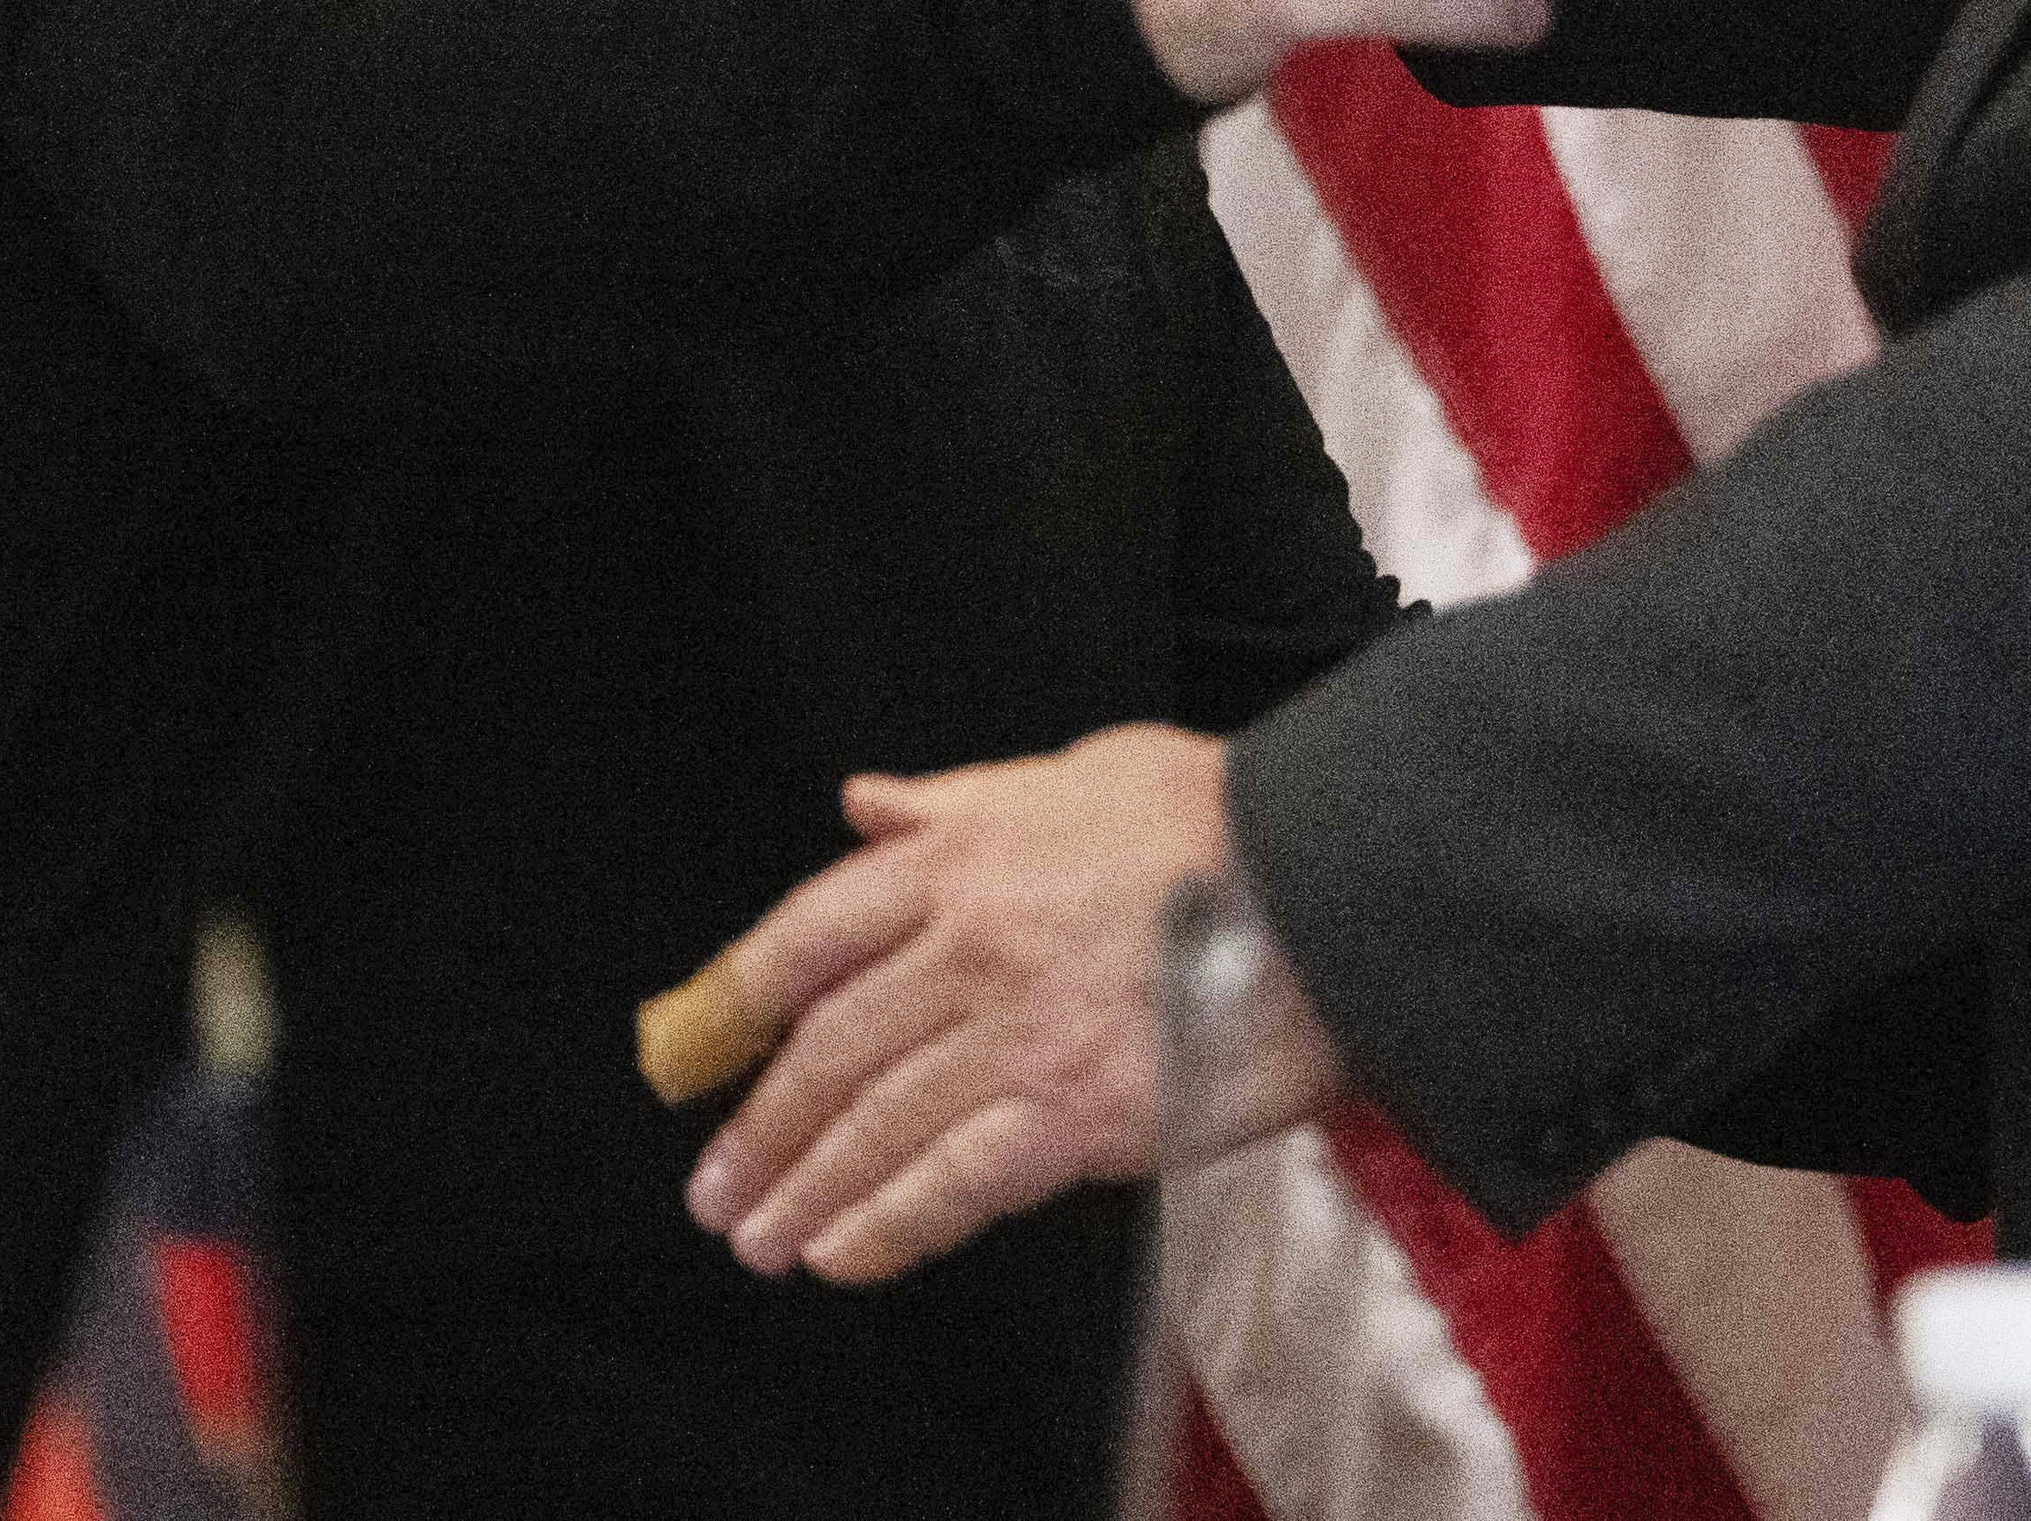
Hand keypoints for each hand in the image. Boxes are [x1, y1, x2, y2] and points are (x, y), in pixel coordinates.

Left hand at [680, 726, 1346, 1284]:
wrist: (1338, 883)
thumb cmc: (1221, 818)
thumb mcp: (1075, 771)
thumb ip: (958, 798)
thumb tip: (862, 803)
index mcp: (957, 861)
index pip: (807, 938)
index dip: (733, 1004)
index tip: (692, 1054)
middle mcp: (967, 951)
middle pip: (827, 1052)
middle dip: (759, 1130)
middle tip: (716, 1188)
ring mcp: (1019, 1037)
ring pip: (875, 1127)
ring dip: (804, 1193)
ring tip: (761, 1239)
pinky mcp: (1080, 1115)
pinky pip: (954, 1185)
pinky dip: (887, 1228)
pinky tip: (842, 1258)